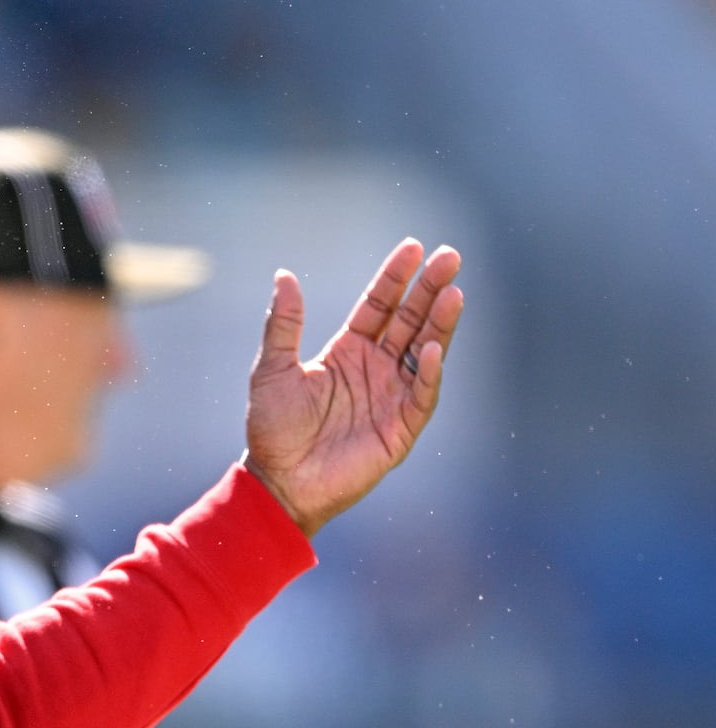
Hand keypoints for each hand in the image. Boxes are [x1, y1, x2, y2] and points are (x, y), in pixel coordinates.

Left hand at [242, 238, 463, 536]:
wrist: (279, 480)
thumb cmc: (272, 427)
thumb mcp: (273, 369)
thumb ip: (283, 324)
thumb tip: (284, 275)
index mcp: (347, 350)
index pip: (379, 304)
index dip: (396, 276)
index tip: (415, 246)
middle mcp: (375, 368)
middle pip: (410, 320)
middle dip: (430, 289)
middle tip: (450, 256)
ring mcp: (391, 396)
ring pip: (423, 351)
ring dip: (439, 323)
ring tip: (453, 292)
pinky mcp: (400, 428)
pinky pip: (420, 396)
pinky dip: (427, 373)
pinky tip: (431, 349)